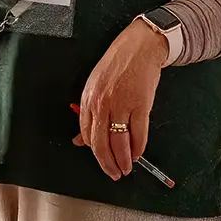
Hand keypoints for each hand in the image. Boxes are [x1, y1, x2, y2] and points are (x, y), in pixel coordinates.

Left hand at [73, 19, 166, 179]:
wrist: (140, 47)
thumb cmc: (117, 65)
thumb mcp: (95, 86)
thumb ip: (88, 113)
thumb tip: (80, 141)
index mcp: (88, 100)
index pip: (87, 135)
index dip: (95, 153)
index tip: (102, 161)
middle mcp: (102, 104)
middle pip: (101, 144)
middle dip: (107, 164)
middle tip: (114, 173)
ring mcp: (121, 105)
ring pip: (120, 143)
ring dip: (124, 161)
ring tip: (127, 168)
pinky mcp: (141, 105)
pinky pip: (138, 134)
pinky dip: (139, 148)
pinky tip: (138, 154)